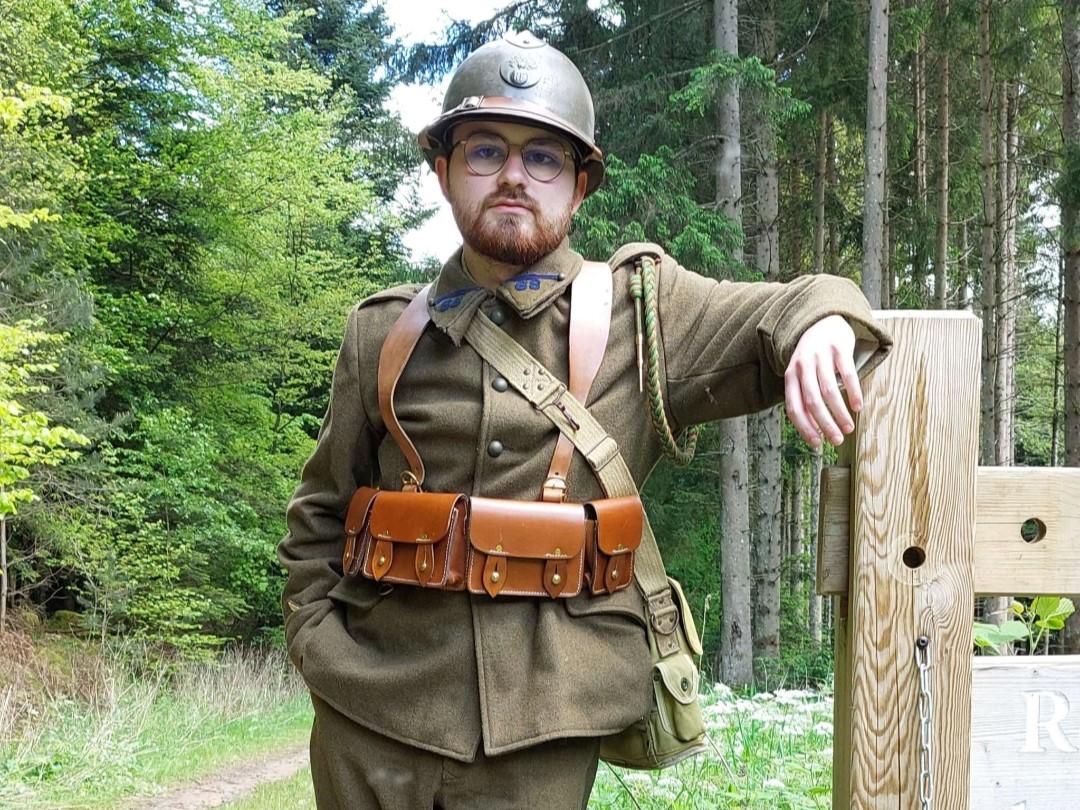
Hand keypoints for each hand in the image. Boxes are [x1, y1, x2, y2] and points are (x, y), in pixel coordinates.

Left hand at [783, 314, 862, 448]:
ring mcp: (821, 356)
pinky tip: (858, 406)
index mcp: (791, 376)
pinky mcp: (839, 348)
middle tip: (837, 440)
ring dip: (839, 413)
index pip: (794, 407)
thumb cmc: (813, 356)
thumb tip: (814, 431)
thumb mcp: (802, 374)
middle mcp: (803, 366)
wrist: (823, 320)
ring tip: (849, 428)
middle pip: (812, 401)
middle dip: (825, 424)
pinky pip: (847, 374)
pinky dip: (853, 392)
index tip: (817, 444)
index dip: (805, 427)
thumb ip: (804, 397)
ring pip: (829, 391)